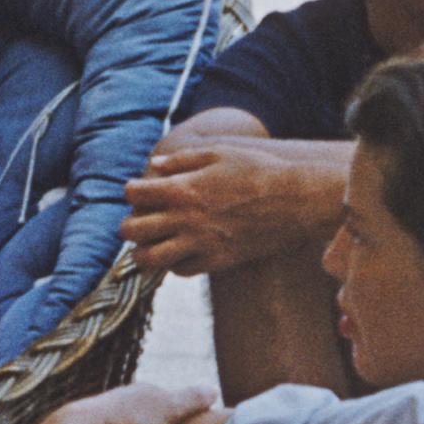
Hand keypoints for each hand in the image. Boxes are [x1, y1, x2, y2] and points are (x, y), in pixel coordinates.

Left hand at [119, 137, 329, 274]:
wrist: (295, 201)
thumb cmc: (258, 170)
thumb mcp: (219, 153)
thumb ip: (182, 160)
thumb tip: (154, 166)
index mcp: (184, 188)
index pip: (134, 194)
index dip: (132, 191)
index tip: (141, 192)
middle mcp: (186, 219)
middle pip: (133, 230)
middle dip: (129, 226)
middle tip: (139, 222)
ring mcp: (201, 243)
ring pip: (150, 259)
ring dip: (144, 252)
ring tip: (150, 245)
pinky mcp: (218, 261)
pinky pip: (181, 270)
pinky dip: (174, 264)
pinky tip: (182, 252)